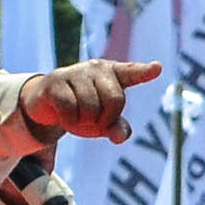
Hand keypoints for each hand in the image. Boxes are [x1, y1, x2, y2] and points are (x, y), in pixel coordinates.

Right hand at [17, 59, 160, 143]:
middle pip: (115, 100)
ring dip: (84, 122)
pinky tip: (65, 117)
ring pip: (91, 107)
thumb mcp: (103, 120)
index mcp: (113, 74)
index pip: (132, 72)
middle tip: (95, 120)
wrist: (47, 103)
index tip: (157, 68)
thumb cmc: (83, 109)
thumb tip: (120, 136)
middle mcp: (96, 68)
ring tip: (78, 117)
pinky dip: (70, 121)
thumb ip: (117, 128)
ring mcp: (75, 72)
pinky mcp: (56, 80)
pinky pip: (70, 109)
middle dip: (106, 118)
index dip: (144, 71)